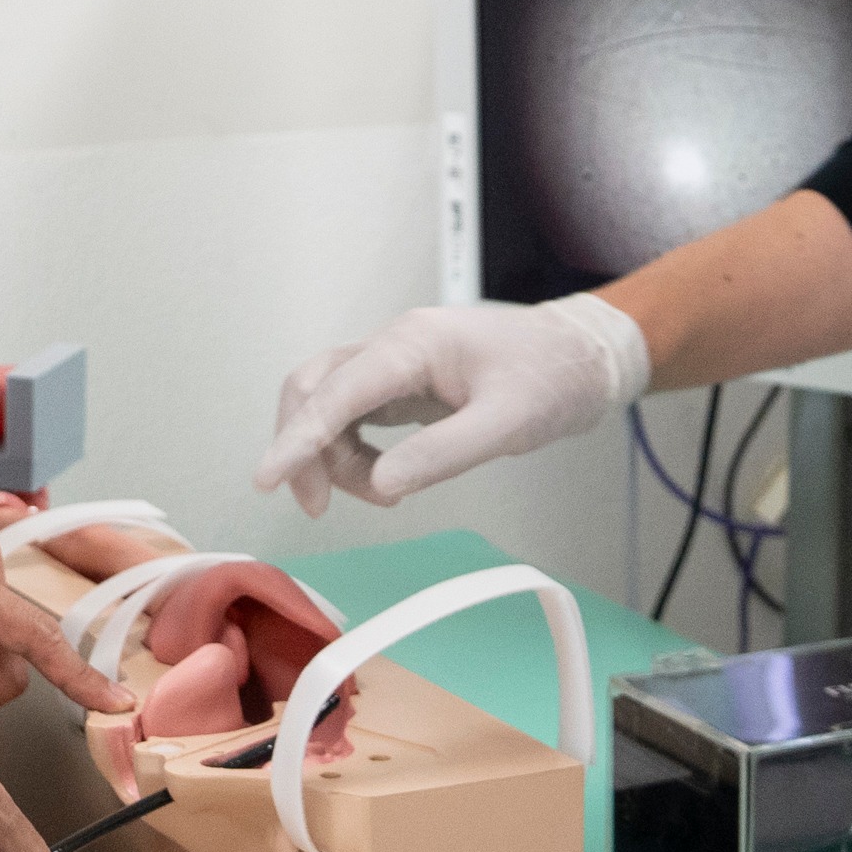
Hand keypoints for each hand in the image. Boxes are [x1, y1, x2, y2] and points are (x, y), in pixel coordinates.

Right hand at [251, 295, 646, 514]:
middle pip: (314, 389)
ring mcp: (396, 362)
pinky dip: (352, 450)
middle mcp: (394, 345)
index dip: (297, 438)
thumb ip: (443, 453)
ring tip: (374, 496)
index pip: (336, 392)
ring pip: (329, 403)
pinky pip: (355, 413)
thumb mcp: (507, 423)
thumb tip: (380, 484)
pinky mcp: (404, 382)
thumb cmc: (553, 377)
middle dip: (304, 448)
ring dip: (331, 455)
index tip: (267, 479)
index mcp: (412, 345)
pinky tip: (382, 479)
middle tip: (317, 506)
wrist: (585, 354)